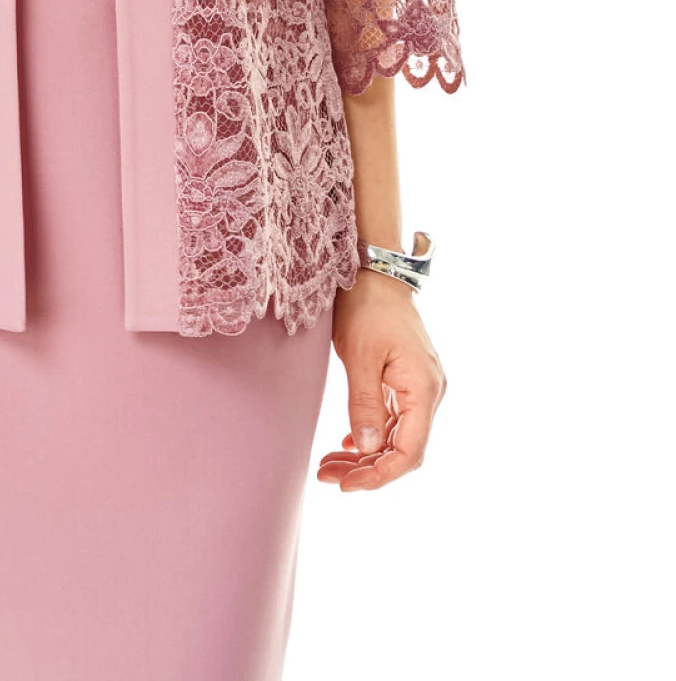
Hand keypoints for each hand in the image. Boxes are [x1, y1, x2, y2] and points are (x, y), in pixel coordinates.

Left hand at [316, 269, 446, 491]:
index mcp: (423, 390)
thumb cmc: (368, 307)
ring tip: (329, 466)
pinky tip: (347, 445)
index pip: (409, 452)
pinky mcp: (407, 380)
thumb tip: (367, 450)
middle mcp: (428, 393)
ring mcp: (419, 387)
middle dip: (368, 470)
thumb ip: (365, 404)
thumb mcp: (360, 356)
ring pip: (397, 437)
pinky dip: (371, 435)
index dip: (380, 475)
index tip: (347, 485)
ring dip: (366, 455)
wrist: (376, 271)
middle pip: (403, 449)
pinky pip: (394, 419)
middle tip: (328, 477)